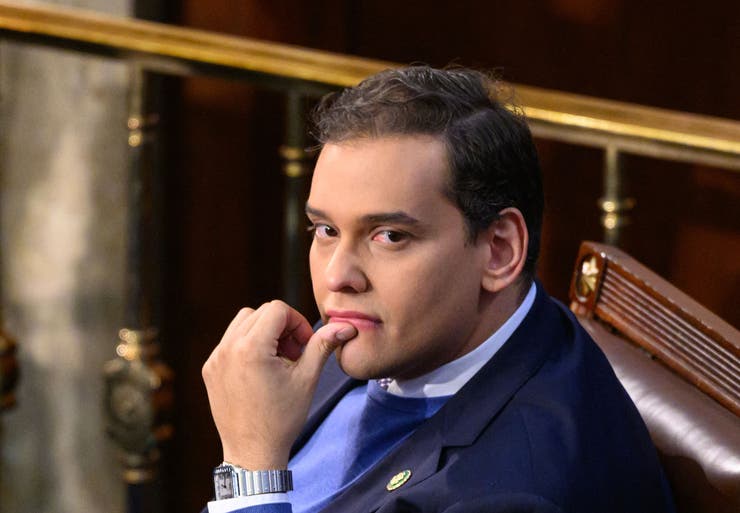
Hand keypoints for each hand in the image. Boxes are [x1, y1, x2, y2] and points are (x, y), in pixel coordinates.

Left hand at [202, 300, 356, 468]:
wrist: (252, 453)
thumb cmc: (282, 419)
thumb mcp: (306, 379)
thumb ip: (322, 345)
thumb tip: (345, 326)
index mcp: (251, 348)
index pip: (277, 309)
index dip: (297, 322)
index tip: (305, 345)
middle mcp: (228, 348)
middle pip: (260, 312)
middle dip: (282, 326)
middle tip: (294, 353)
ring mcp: (215, 359)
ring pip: (242, 322)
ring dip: (264, 331)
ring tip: (278, 359)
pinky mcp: (210, 369)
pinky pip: (229, 340)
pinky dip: (248, 344)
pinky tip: (261, 369)